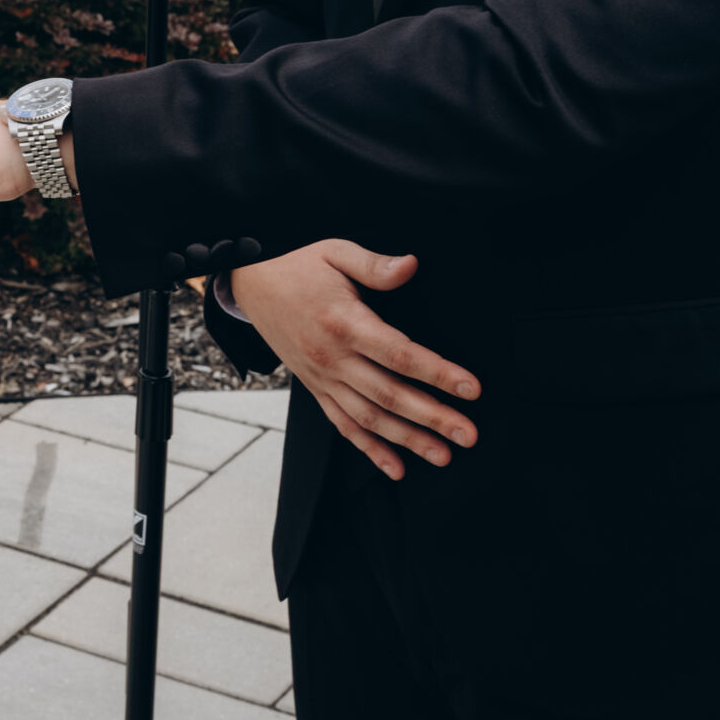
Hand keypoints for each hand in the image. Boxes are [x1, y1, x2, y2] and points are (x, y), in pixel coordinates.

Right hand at [229, 240, 480, 479]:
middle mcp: (332, 357)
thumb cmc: (295, 263)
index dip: (437, 373)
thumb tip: (411, 266)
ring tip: (443, 455)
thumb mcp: (335, 252)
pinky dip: (369, 449)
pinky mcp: (314, 387)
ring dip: (407, 440)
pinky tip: (397, 467)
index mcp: (343, 323)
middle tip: (467, 435)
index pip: (399, 354)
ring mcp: (321, 376)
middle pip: (389, 394)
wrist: (249, 281)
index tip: (471, 388)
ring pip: (369, 418)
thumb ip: (375, 265)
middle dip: (432, 417)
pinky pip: (342, 424)